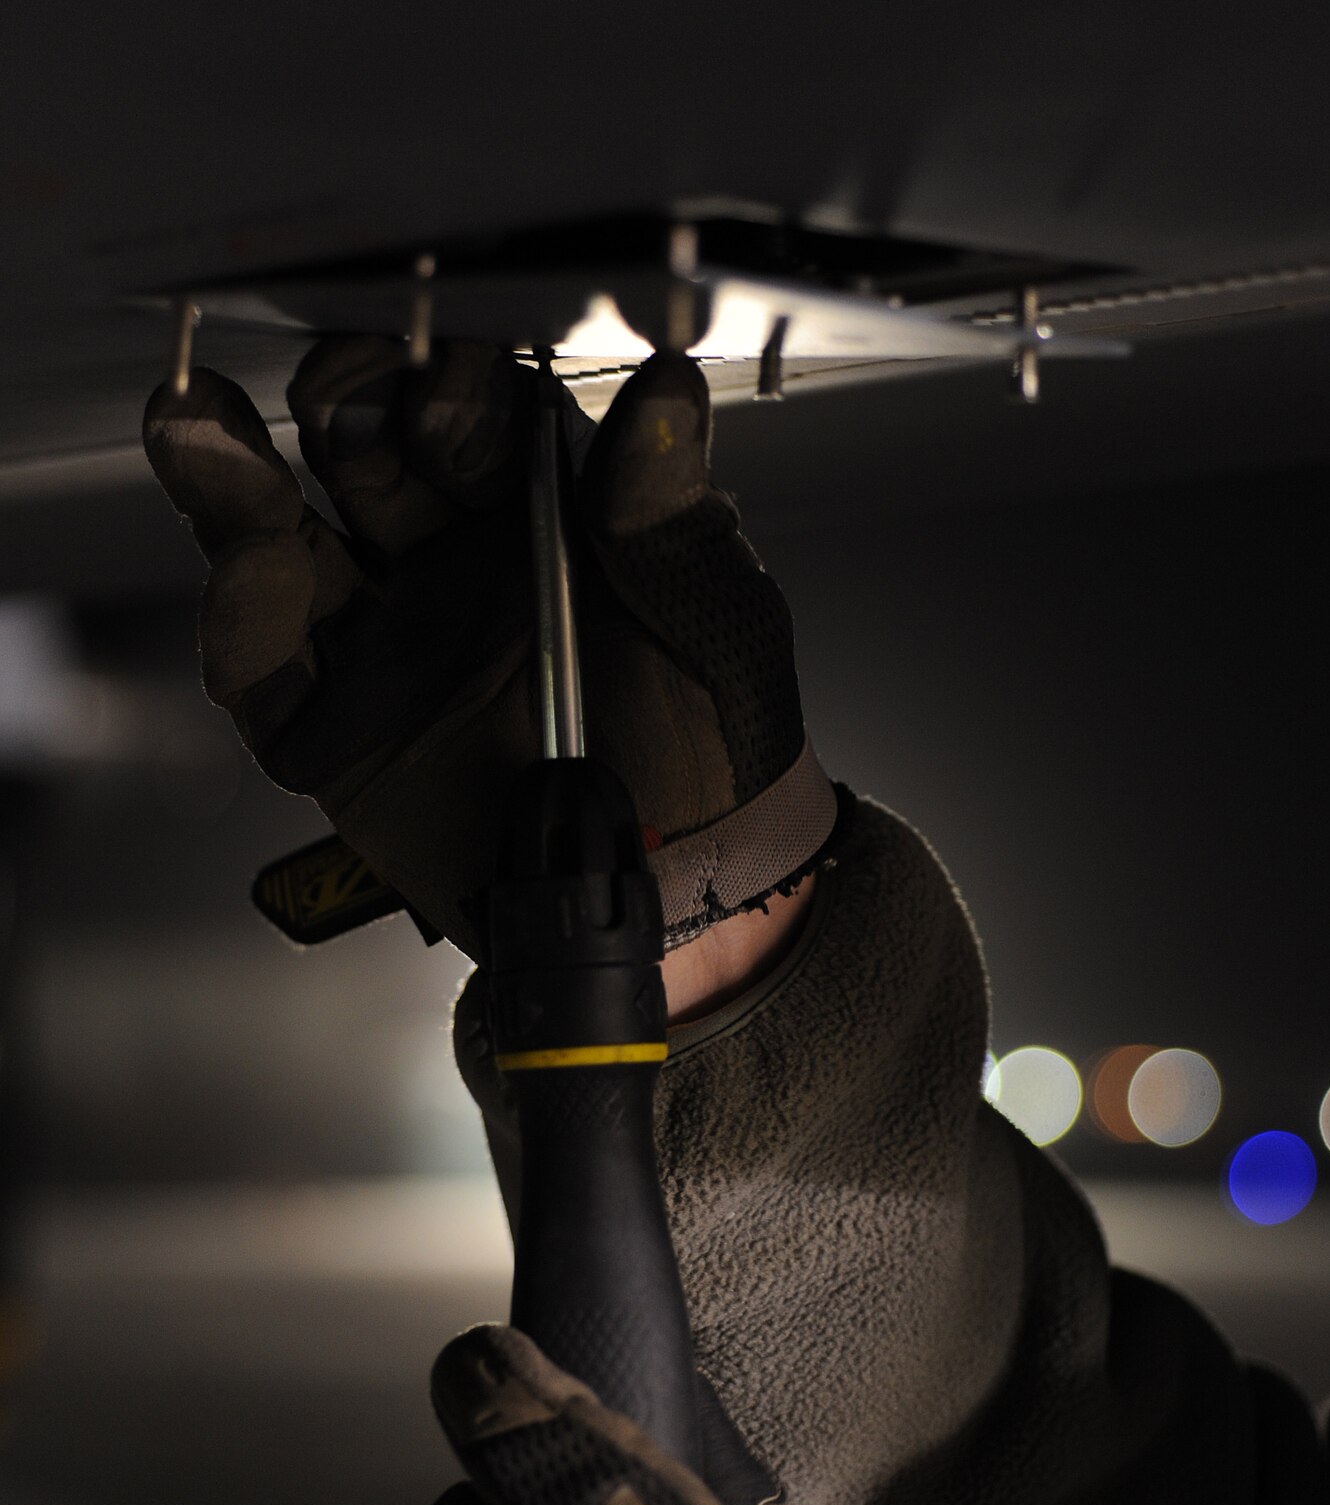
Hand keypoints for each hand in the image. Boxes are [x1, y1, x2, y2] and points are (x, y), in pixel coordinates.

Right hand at [142, 342, 838, 961]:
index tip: (453, 370)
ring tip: (195, 418)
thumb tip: (667, 387)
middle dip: (345, 403)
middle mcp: (445, 564)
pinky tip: (251, 563)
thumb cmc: (714, 744)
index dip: (449, 380)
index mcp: (535, 514)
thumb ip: (668, 509)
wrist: (686, 889)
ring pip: (282, 541)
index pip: (465, 410)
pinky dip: (240, 616)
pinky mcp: (335, 736)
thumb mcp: (713, 616)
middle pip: (358, 453)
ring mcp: (383, 645)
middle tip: (350, 389)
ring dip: (232, 475)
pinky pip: (263, 668)